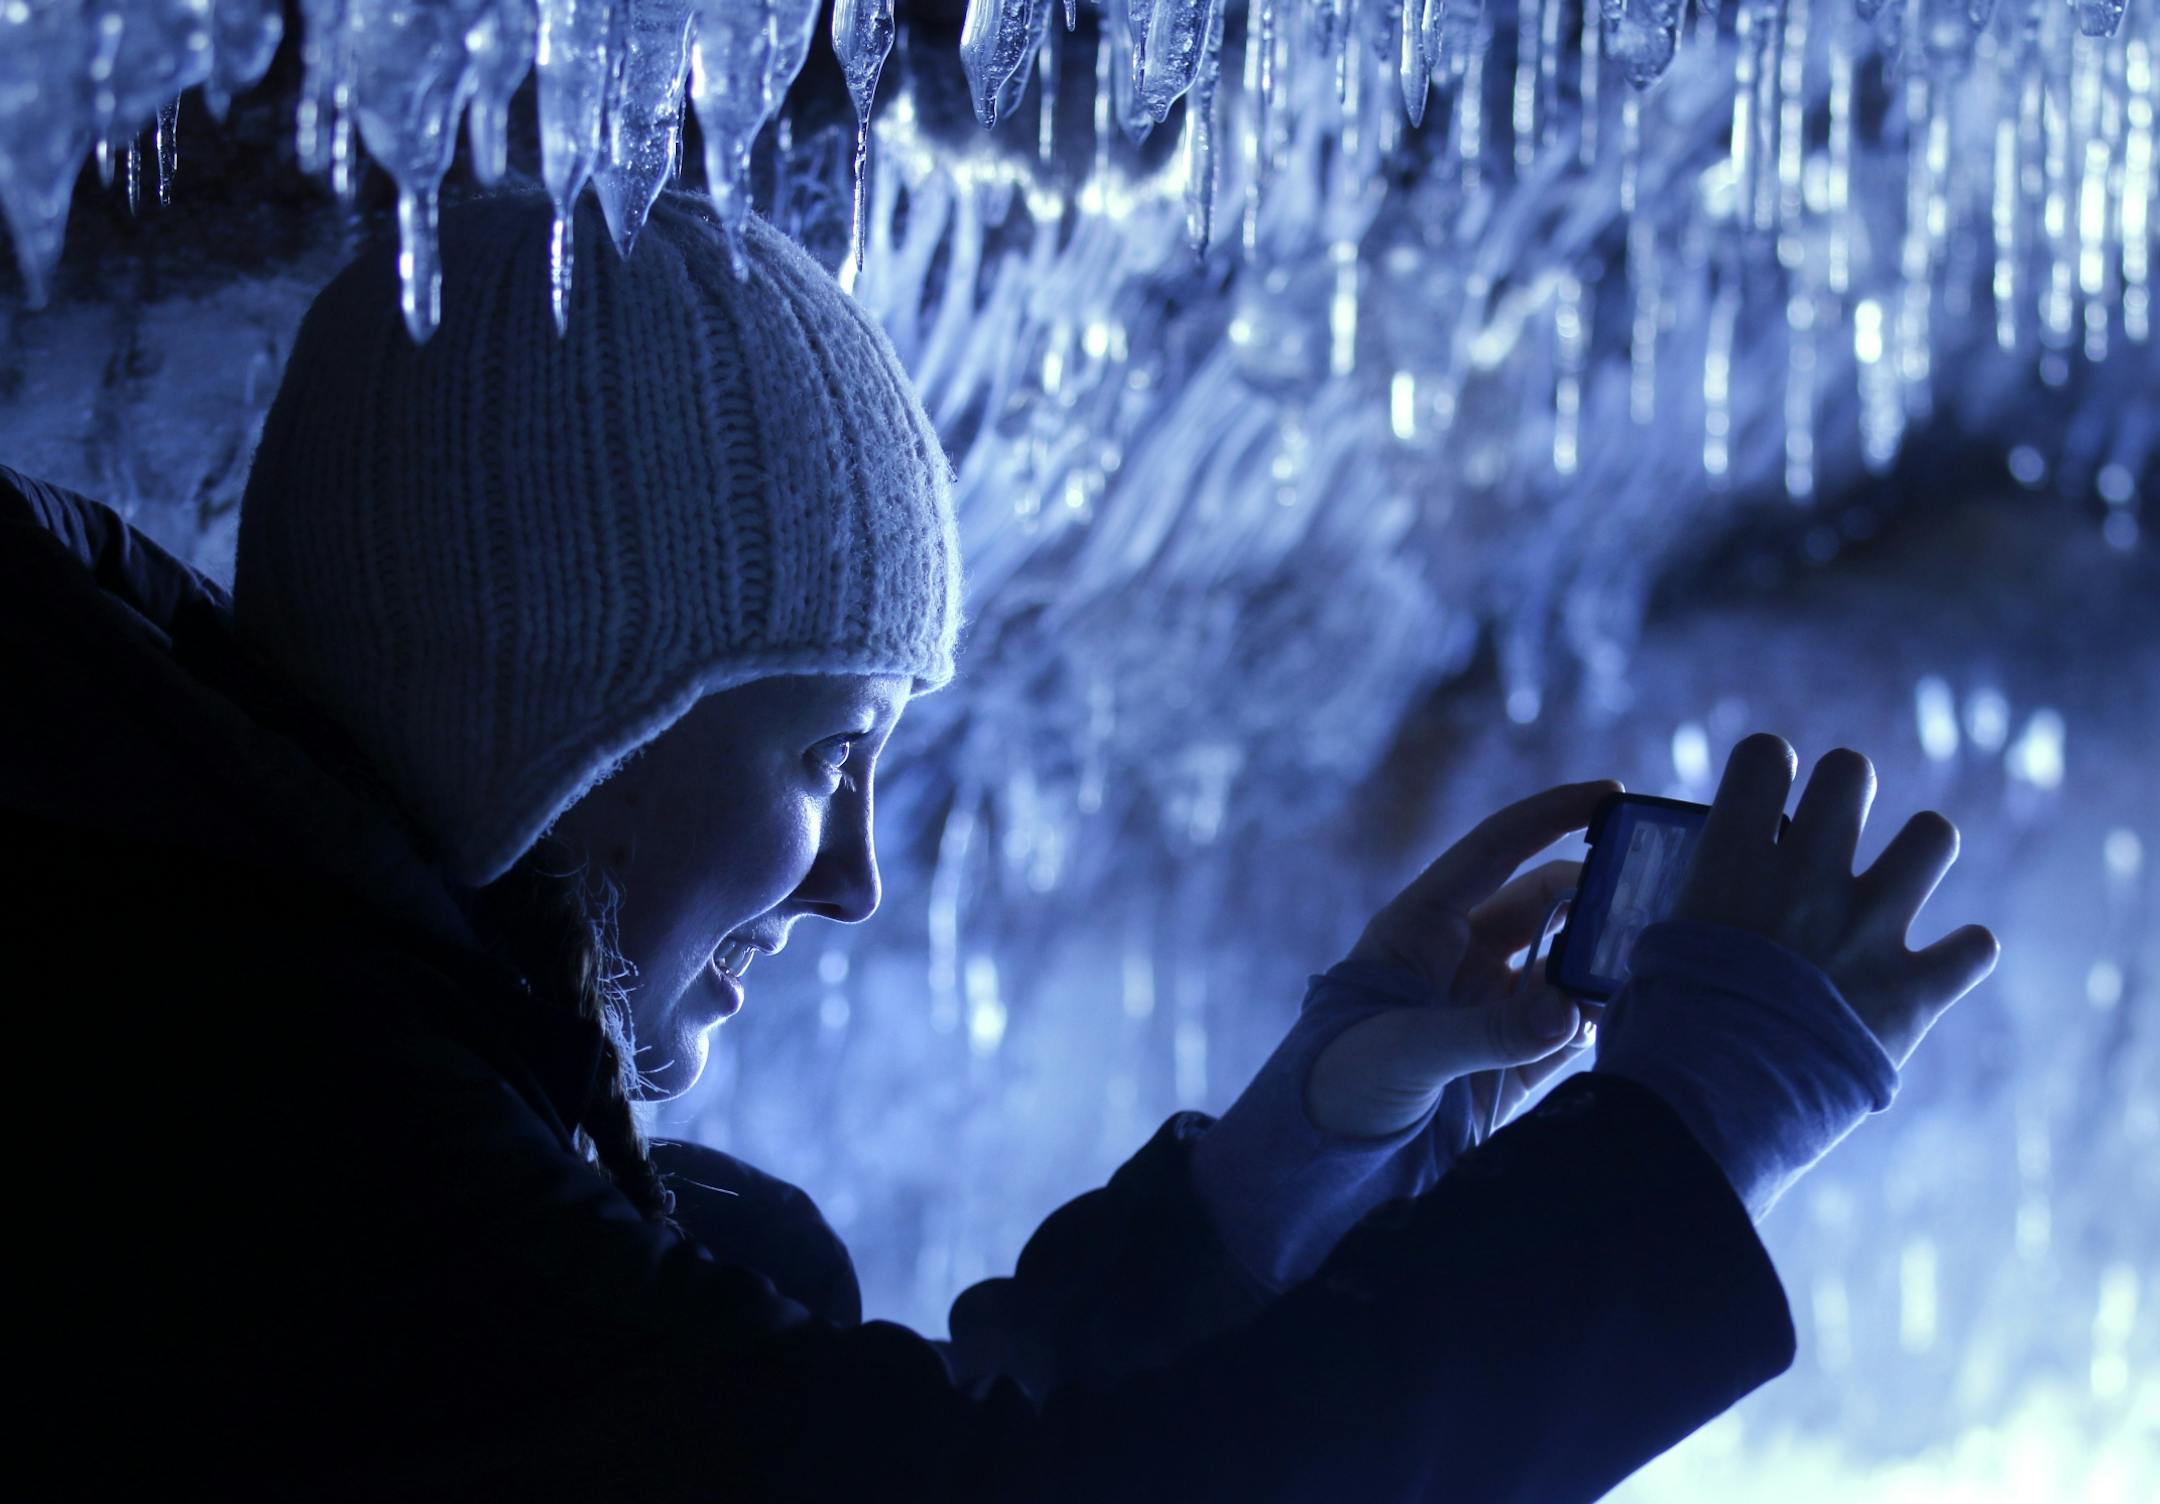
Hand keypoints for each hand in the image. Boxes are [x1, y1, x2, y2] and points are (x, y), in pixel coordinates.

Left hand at [1308, 781, 1622, 1139]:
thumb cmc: (1336, 1088)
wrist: (1322, 1164)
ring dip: (1605, 961)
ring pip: (1566, 965)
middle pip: (1545, 904)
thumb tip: (1571, 1009)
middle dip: (1596, 894)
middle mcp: (1461, 959)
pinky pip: (1570, 1028)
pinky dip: (1602, 1020)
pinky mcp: (1512, 1063)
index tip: (1611, 793)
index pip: (1494, 852)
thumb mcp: (1402, 1051)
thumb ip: (1487, 1033)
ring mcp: (1490, 1008)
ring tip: (1655, 960)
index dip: (1550, 816)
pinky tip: (1637, 1018)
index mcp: (1420, 928)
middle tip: (1655, 894)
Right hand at [1671, 734, 1999, 1068]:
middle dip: (1845, 793)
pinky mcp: (1913, 990)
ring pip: (1933, 837)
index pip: (1764, 758)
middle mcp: (1808, 877)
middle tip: (1833, 829)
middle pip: (1851, 774)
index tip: (1767, 791)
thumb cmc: (1663, 1038)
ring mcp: (1869, 928)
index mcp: (1734, 861)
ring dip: (1918, 853)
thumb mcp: (1653, 955)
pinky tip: (1943, 962)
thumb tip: (1701, 906)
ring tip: (1899, 880)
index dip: (1767, 767)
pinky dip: (1959, 955)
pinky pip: (1973, 949)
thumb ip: (1694, 914)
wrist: (1710, 1110)